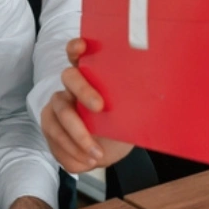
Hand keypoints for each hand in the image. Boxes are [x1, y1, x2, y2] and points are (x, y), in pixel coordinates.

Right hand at [39, 38, 132, 173]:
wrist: (107, 150)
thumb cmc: (120, 125)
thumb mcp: (131, 112)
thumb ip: (134, 100)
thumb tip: (158, 95)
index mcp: (91, 74)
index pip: (79, 53)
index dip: (77, 47)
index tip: (82, 46)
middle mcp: (71, 86)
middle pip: (69, 77)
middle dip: (84, 91)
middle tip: (100, 108)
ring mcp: (59, 105)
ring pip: (59, 114)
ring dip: (76, 137)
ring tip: (96, 154)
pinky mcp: (51, 125)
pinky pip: (54, 139)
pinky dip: (70, 153)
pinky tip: (86, 162)